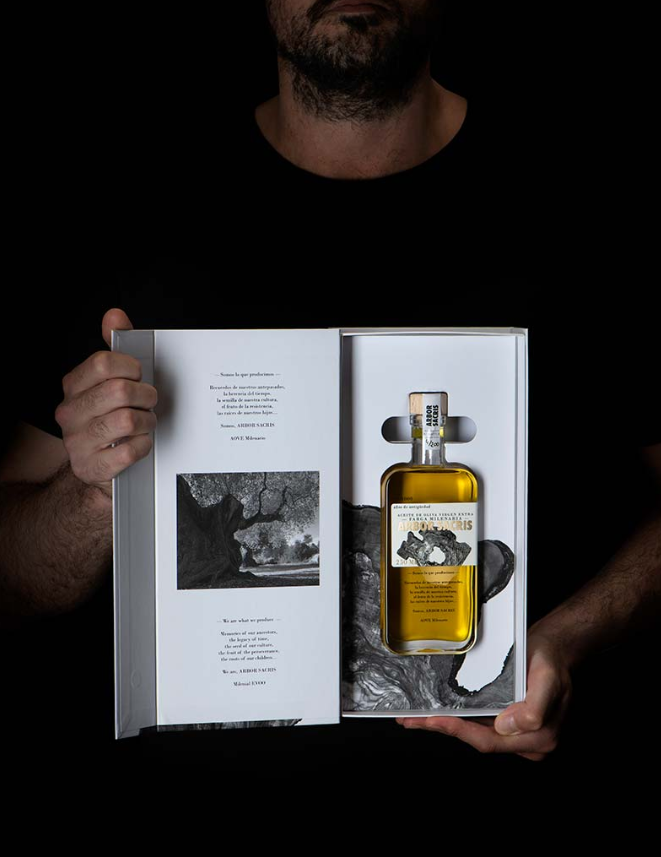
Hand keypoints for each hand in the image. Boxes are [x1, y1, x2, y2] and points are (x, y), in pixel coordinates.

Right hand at [54, 308, 157, 498]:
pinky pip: (130, 450)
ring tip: (145, 423)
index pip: (103, 363)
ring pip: (127, 421)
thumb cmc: (110, 419)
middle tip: (149, 402)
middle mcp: (70, 413)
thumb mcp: (111, 383)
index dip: (130, 368)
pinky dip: (143, 446)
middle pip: (119, 391)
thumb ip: (115, 348)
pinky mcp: (93, 467)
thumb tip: (114, 315)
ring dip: (147, 422)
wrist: (100, 467)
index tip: (139, 376)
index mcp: (73, 386)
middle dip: (145, 396)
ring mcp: (78, 442)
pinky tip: (139, 443)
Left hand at [396, 627, 572, 760]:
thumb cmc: (552, 662)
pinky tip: (434, 712)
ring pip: (473, 732)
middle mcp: (524, 740)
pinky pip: (476, 722)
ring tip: (414, 719)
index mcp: (538, 738)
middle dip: (442, 729)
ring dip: (443, 725)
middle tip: (411, 721)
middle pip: (477, 739)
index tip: (435, 720)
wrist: (554, 648)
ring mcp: (513, 732)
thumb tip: (507, 726)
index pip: (490, 741)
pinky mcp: (503, 719)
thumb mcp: (549, 680)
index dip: (459, 731)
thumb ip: (534, 708)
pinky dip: (454, 717)